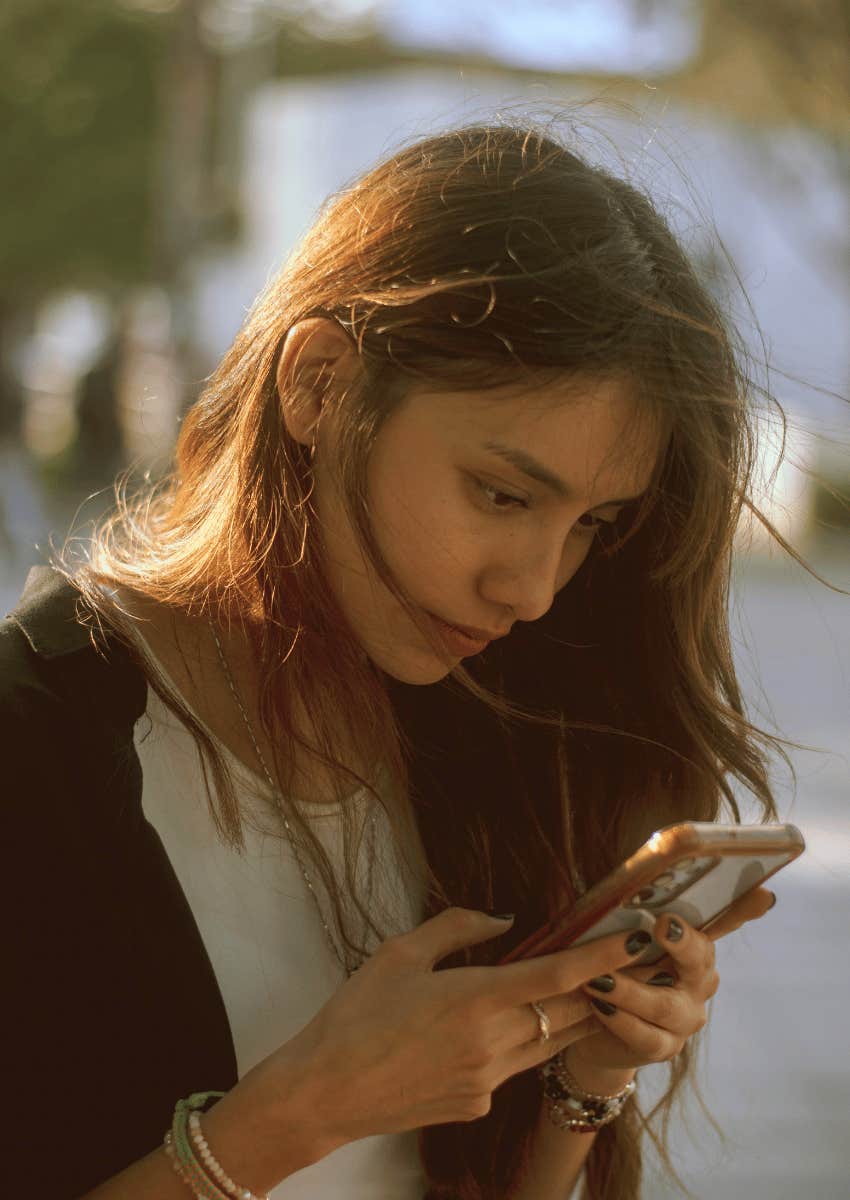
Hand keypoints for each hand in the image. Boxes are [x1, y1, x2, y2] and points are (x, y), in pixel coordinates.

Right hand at [277, 907, 658, 1147]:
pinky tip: (502, 1028)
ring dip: (574, 1017)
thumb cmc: (354, 1015)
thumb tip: (505, 920)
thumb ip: (458, 928)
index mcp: (475, 1000)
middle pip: (569, 1014)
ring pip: (549, 1043)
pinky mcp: (477, 1105)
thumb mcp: (399, 954)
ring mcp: (489, 1082)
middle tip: (638, 961)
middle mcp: (493, 1044)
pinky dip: (523, 1042)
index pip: (558, 974)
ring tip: (598, 988)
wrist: (323, 1093)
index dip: (605, 957)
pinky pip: (515, 1066)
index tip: (640, 938)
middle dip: (606, 988)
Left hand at [563, 886, 776, 1085]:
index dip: (743, 909)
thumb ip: (630, 917)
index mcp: (694, 946)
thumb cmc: (613, 968)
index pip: (724, 921)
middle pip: (700, 959)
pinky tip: (601, 1007)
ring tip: (598, 979)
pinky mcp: (666, 1047)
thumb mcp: (619, 938)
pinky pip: (648, 1036)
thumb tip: (624, 878)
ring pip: (667, 1005)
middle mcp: (699, 980)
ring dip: (630, 991)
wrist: (595, 1027)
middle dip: (682, 942)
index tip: (761, 894)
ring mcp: (686, 1017)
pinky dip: (622, 1020)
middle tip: (660, 925)